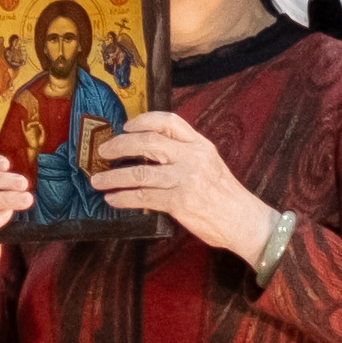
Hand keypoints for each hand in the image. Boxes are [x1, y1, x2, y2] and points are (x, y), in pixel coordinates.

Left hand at [92, 111, 274, 258]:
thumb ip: (185, 154)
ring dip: (113, 176)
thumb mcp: (210, 164)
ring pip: (139, 173)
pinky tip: (112, 199)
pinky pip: (143, 197)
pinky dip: (122, 198)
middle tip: (104, 151)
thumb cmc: (226, 196)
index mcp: (200, 145)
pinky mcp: (179, 203)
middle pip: (147, 142)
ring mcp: (185, 180)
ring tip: (97, 179)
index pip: (168, 121)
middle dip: (119, 145)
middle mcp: (192, 158)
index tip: (126, 126)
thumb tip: (150, 151)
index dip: (143, 120)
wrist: (244, 222)